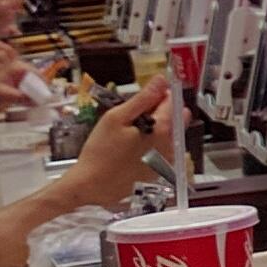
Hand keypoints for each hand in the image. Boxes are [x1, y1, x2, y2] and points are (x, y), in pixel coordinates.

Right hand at [68, 82, 167, 207]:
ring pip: (170, 135)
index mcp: (161, 129)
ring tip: (131, 134)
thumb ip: (142, 98)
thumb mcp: (116, 118)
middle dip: (161, 111)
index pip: (172, 101)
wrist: (90, 186)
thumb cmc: (100, 152)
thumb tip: (161, 81)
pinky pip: (162, 151)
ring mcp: (165, 161)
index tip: (145, 96)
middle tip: (136, 115)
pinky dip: (153, 145)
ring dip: (156, 129)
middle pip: (175, 119)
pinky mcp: (158, 173)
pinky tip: (132, 149)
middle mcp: (169, 146)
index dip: (160, 94)